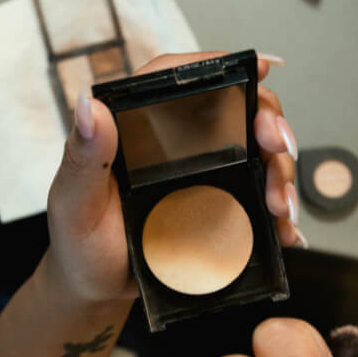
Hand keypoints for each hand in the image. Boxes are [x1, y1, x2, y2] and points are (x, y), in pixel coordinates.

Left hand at [39, 51, 305, 303]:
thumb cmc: (79, 243)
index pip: (177, 79)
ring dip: (280, 171)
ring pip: (256, 153)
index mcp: (138, 127)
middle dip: (268, 120)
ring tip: (280, 205)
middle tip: (279, 145)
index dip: (219, 66)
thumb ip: (81, 158)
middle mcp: (178, 142)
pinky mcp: (222, 206)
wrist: (98, 291)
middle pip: (234, 111)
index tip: (259, 69)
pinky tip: (284, 230)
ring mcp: (205, 174)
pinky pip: (258, 199)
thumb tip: (89, 105)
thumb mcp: (73, 202)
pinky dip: (279, 212)